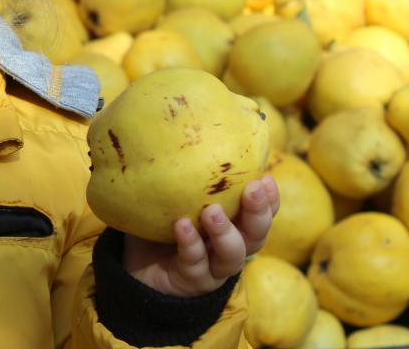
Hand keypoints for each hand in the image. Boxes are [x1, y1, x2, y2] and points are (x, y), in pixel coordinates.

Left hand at [122, 175, 279, 297]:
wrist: (138, 267)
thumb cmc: (160, 226)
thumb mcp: (173, 196)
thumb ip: (180, 172)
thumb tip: (177, 126)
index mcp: (234, 227)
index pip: (263, 214)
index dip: (270, 199)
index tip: (266, 177)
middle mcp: (229, 248)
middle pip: (256, 235)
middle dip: (258, 213)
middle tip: (252, 189)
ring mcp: (213, 269)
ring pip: (232, 255)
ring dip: (225, 232)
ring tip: (211, 211)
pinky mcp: (192, 281)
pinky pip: (195, 262)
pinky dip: (190, 243)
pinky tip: (181, 226)